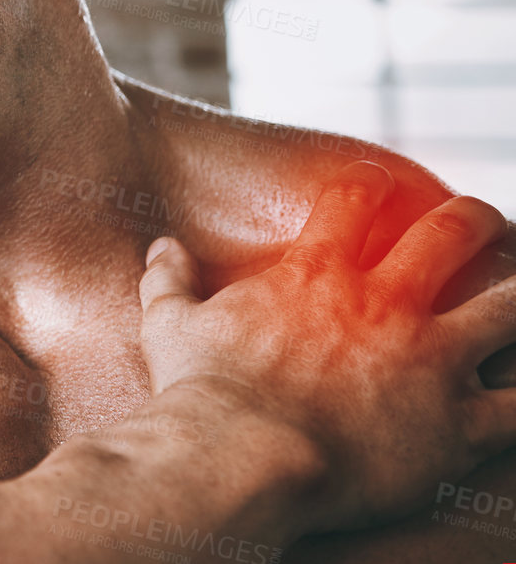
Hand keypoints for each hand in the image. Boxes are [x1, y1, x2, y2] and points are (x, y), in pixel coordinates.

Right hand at [140, 159, 515, 534]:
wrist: (241, 459)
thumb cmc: (201, 391)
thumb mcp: (168, 323)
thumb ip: (169, 279)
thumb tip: (162, 246)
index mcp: (317, 274)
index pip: (356, 197)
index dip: (370, 185)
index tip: (377, 187)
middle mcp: (385, 304)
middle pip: (453, 234)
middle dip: (474, 220)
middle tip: (478, 223)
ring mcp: (429, 362)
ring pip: (509, 309)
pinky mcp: (457, 426)